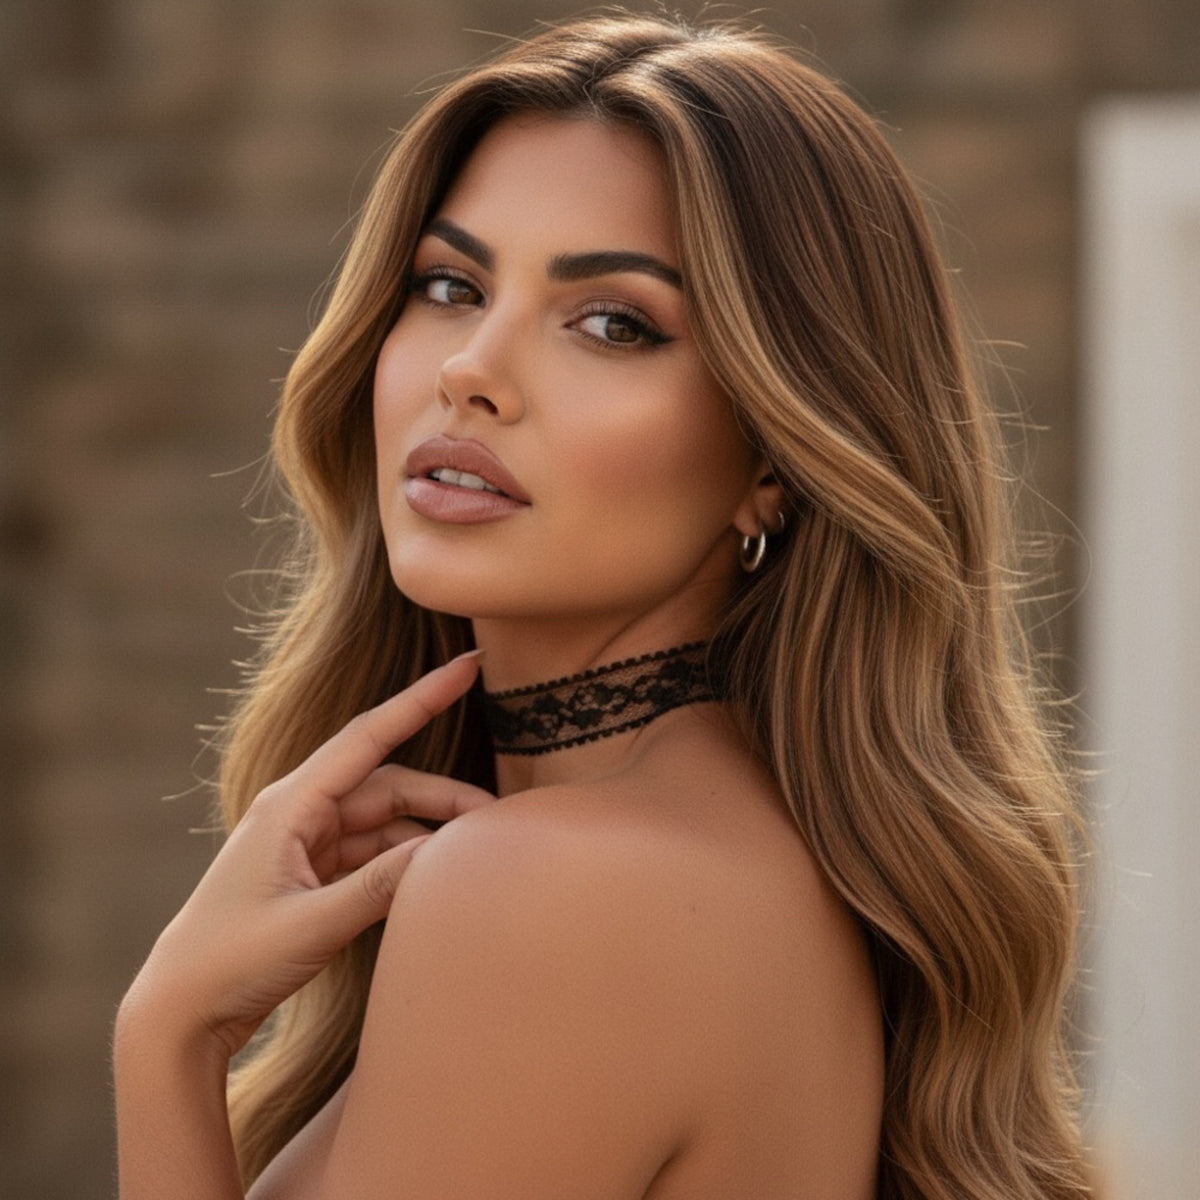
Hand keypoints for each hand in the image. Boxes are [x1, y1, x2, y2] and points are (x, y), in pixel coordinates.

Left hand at [121, 650, 493, 1058]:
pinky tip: (434, 879)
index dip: (422, 699)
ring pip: (386, 820)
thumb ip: (378, 886)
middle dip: (443, 797)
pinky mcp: (311, 875)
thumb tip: (443, 853)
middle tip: (497, 819)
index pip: (369, 736)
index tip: (468, 667)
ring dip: (428, 832)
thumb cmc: (231, 961)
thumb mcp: (311, 925)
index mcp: (290, 805)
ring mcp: (306, 844)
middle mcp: (299, 813)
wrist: (179, 1013)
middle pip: (389, 785)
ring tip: (473, 855)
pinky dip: (405, 860)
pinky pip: (372, 852)